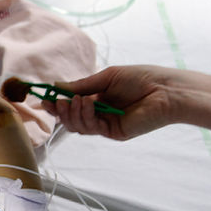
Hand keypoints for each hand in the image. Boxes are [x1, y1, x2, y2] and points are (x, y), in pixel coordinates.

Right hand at [41, 65, 176, 139]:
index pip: (72, 104)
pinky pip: (92, 127)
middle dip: (61, 111)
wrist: (165, 90)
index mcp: (98, 99)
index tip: (44, 99)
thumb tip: (57, 87)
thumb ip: (82, 85)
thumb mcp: (106, 77)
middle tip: (56, 102)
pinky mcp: (114, 132)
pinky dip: (85, 116)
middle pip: (72, 118)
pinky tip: (87, 103)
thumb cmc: (141, 78)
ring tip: (74, 100)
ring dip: (72, 113)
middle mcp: (101, 113)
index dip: (57, 103)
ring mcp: (107, 124)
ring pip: (79, 126)